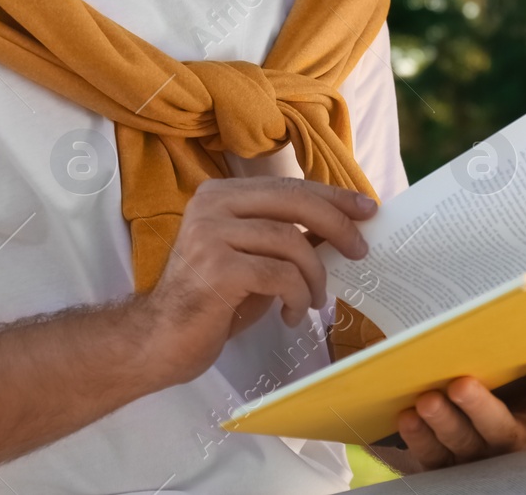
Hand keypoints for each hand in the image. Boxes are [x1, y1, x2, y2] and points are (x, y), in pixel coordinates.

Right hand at [137, 177, 375, 384]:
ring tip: (314, 301)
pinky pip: (281, 275)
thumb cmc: (211, 301)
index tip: (365, 209)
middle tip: (360, 251)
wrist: (160, 339)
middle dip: (337, 225)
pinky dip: (297, 296)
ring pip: (292, 242)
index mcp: (219, 194)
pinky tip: (292, 315)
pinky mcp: (217, 269)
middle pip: (294, 202)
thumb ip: (283, 236)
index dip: (332, 196)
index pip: (288, 186)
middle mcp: (211, 205)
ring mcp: (211, 235)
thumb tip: (339, 227)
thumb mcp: (251, 258)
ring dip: (314, 276)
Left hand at [394, 351, 525, 470]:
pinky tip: (405, 416)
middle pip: (498, 430)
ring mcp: (478, 461)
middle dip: (480, 407)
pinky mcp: (445, 470)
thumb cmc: (524, 403)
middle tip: (460, 381)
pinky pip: (431, 458)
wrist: (493, 456)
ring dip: (442, 423)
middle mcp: (512, 445)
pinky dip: (417, 439)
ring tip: (424, 398)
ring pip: (460, 446)